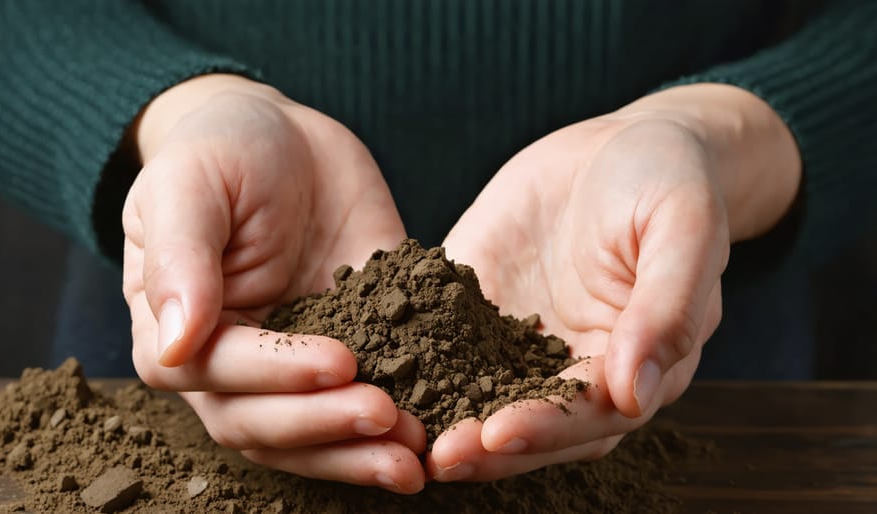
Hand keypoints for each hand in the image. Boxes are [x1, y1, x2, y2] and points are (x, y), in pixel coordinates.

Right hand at [121, 75, 424, 492]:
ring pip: (312, 435)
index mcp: (180, 329)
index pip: (217, 374)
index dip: (277, 375)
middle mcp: (234, 364)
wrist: (288, 137)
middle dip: (327, 428)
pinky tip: (436, 435)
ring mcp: (293, 366)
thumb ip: (178, 258)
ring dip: (359, 452)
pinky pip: (365, 398)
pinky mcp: (351, 351)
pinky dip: (396, 425)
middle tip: (389, 420)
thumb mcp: (191, 184)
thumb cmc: (223, 150)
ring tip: (416, 457)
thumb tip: (173, 345)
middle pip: (264, 425)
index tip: (340, 362)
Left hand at [429, 84, 800, 480]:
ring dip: (441, 416)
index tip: (499, 435)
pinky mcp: (475, 306)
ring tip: (397, 430)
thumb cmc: (669, 180)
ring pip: (477, 391)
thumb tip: (637, 395)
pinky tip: (374, 367)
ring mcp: (517, 338)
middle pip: (527, 422)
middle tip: (437, 456)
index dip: (546, 429)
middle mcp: (570, 364)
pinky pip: (439, 335)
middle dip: (482, 444)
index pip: (587, 414)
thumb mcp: (683, 230)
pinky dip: (409, 357)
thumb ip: (668, 310)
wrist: (620, 143)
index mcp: (631, 362)